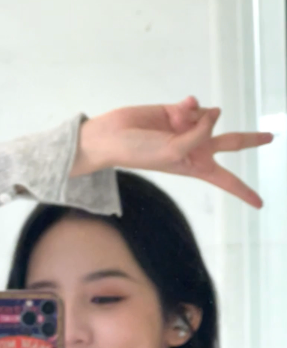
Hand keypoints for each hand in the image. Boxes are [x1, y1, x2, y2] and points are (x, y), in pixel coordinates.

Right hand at [71, 95, 272, 207]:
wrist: (115, 136)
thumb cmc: (139, 152)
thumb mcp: (174, 152)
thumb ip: (199, 134)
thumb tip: (214, 112)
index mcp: (195, 167)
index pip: (226, 180)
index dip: (244, 192)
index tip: (260, 204)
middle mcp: (195, 148)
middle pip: (231, 142)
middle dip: (249, 139)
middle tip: (270, 137)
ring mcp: (188, 128)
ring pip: (210, 116)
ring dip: (198, 118)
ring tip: (176, 123)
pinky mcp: (178, 111)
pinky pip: (194, 105)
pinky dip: (188, 107)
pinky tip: (178, 109)